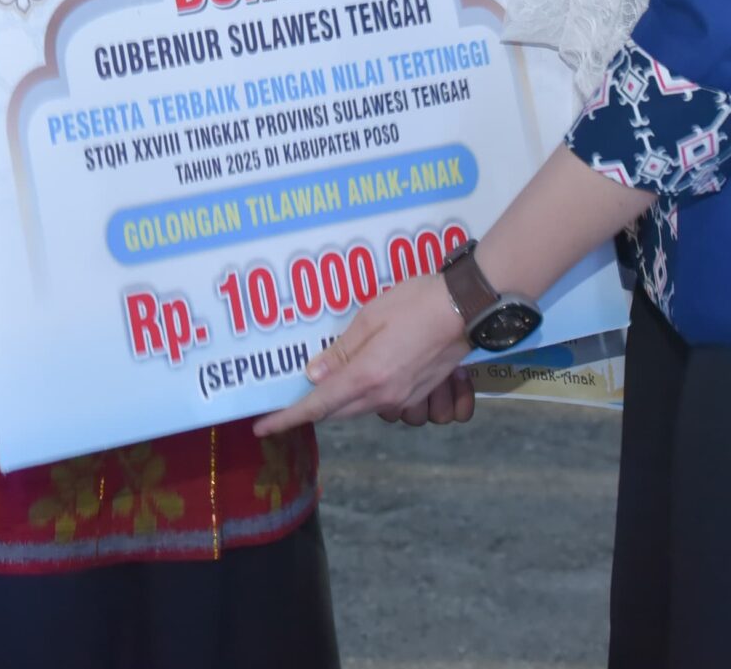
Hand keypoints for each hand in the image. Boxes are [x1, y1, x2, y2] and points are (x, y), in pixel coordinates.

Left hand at [252, 270, 473, 435]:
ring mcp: (403, 398)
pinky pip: (378, 403)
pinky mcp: (417, 393)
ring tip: (317, 387)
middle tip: (283, 405)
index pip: (318, 406)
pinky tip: (354, 377)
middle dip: (308, 411)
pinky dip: (358, 397)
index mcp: (368, 377)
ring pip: (357, 409)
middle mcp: (385, 396)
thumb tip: (314, 376)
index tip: (263, 427)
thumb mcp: (370, 317)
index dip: (287, 418)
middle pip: (336, 413)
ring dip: (334, 404)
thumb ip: (342, 351)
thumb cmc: (417, 303)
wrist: (467, 307)